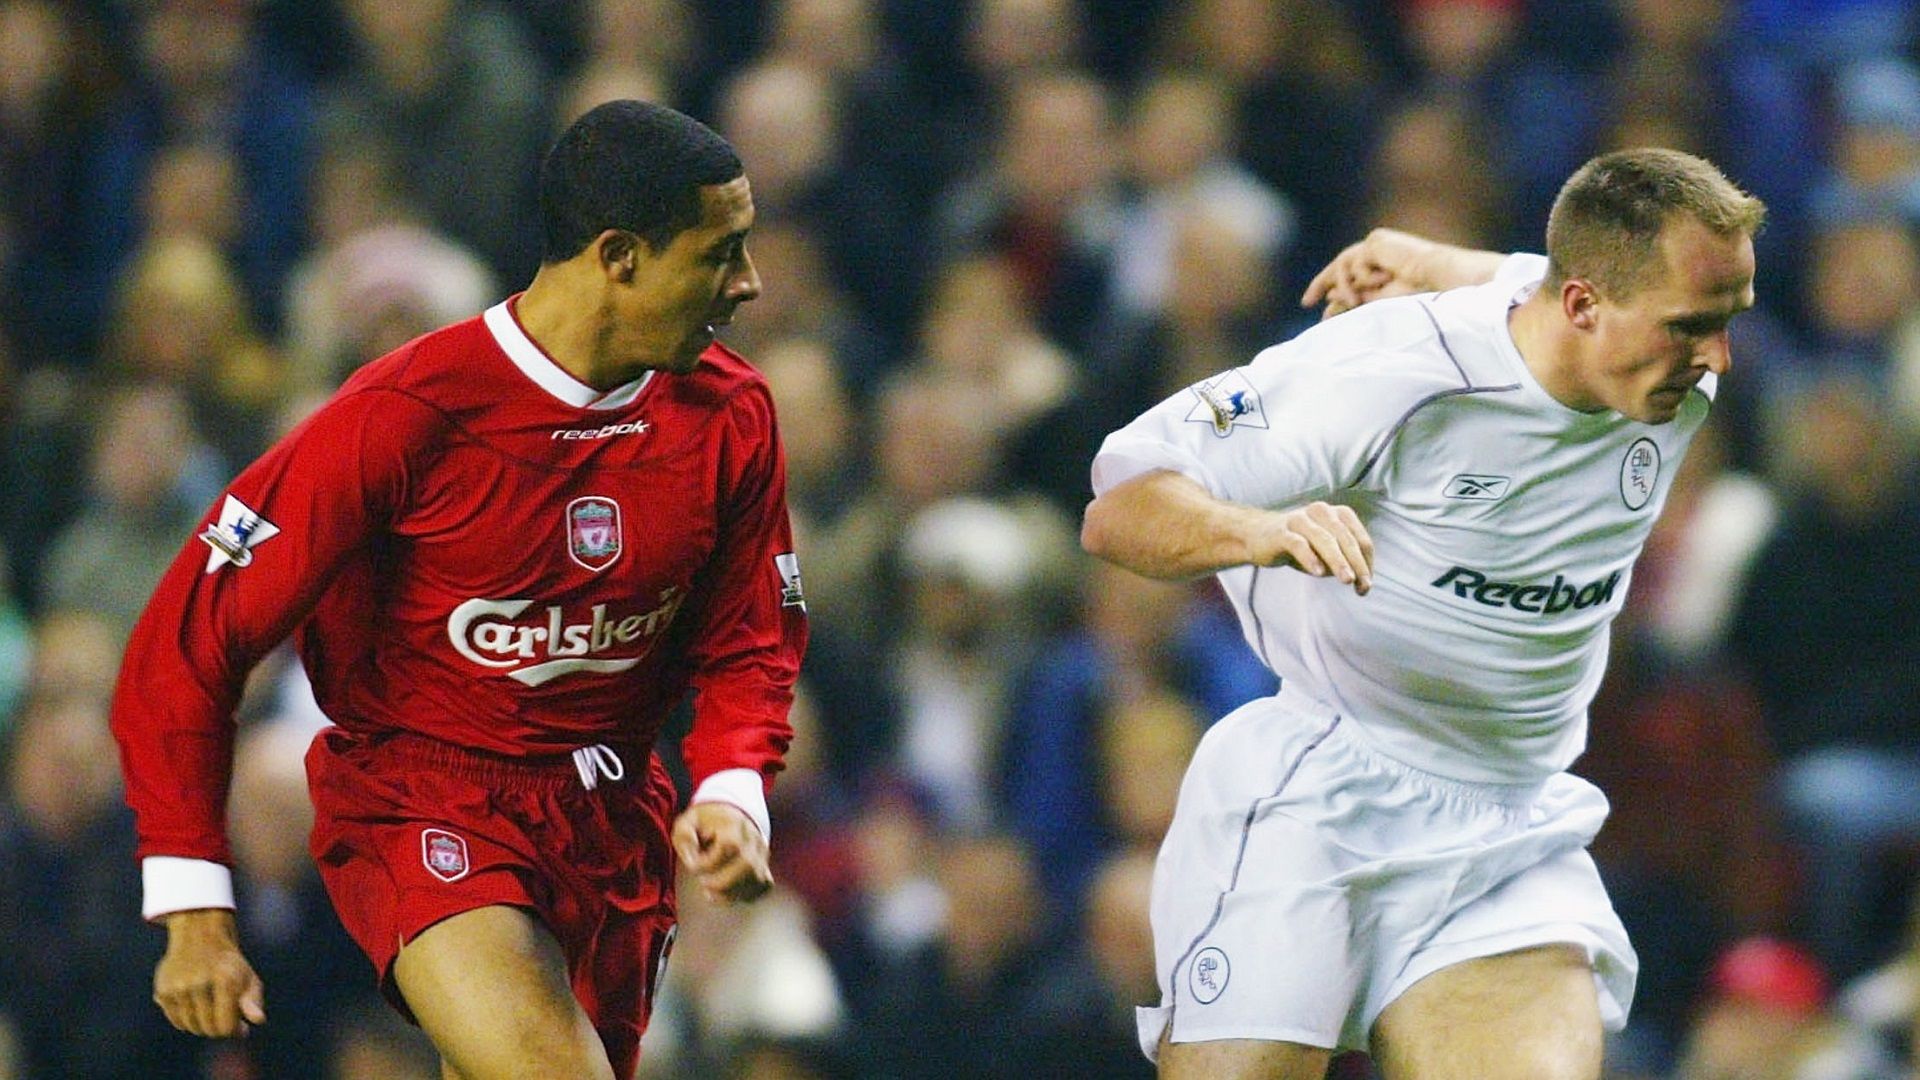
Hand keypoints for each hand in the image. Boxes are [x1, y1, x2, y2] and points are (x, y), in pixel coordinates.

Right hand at [154, 908, 265, 1037]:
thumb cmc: (229, 964)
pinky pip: (177, 1021)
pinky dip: (187, 1020)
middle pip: (208, 1029)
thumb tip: (258, 1020)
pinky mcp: (163, 991)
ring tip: (211, 1009)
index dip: (235, 1030)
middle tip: (225, 1017)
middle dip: (219, 1028)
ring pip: (191, 1027)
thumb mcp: (248, 978)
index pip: (226, 1026)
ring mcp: (178, 988)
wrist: (199, 936)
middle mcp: (198, 983)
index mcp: (224, 980)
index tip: (240, 1026)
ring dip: (203, 1024)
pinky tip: (196, 1006)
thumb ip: (254, 1000)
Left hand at [672, 801, 772, 904]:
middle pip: (748, 865)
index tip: (692, 866)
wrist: (727, 817)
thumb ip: (685, 837)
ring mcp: (762, 855)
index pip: (729, 845)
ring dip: (732, 892)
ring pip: (758, 879)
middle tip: (704, 884)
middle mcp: (754, 839)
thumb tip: (692, 858)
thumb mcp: (688, 822)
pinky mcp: (764, 868)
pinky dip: (746, 896)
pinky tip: (726, 894)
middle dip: (723, 882)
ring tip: (711, 892)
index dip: (708, 862)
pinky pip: (763, 887)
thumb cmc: (703, 824)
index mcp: (735, 824)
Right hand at [1253, 501, 1373, 594]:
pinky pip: (1298, 544)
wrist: (1258, 537)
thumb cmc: (1301, 546)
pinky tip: (1318, 573)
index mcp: (1338, 514)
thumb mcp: (1327, 555)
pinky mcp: (1281, 532)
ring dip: (1338, 561)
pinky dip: (1310, 557)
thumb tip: (1363, 584)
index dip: (1367, 563)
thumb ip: (1345, 564)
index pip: (1360, 540)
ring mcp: (1300, 519)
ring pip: (1325, 539)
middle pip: (1345, 538)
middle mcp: (1321, 511)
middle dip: (1357, 563)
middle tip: (1364, 586)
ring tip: (1347, 580)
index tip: (1366, 586)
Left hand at [1302, 228, 1447, 318]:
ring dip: (1345, 287)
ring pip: (1342, 266)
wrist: (1436, 277)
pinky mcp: (1374, 242)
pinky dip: (1365, 277)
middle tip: (1306, 302)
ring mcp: (1374, 244)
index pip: (1346, 273)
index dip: (1327, 287)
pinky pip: (1355, 264)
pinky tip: (1384, 278)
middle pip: (1338, 265)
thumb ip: (1354, 299)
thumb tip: (1328, 303)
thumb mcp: (1378, 300)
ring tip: (1356, 301)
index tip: (1312, 305)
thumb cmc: (1417, 291)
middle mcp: (1374, 251)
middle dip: (1321, 283)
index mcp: (1378, 264)